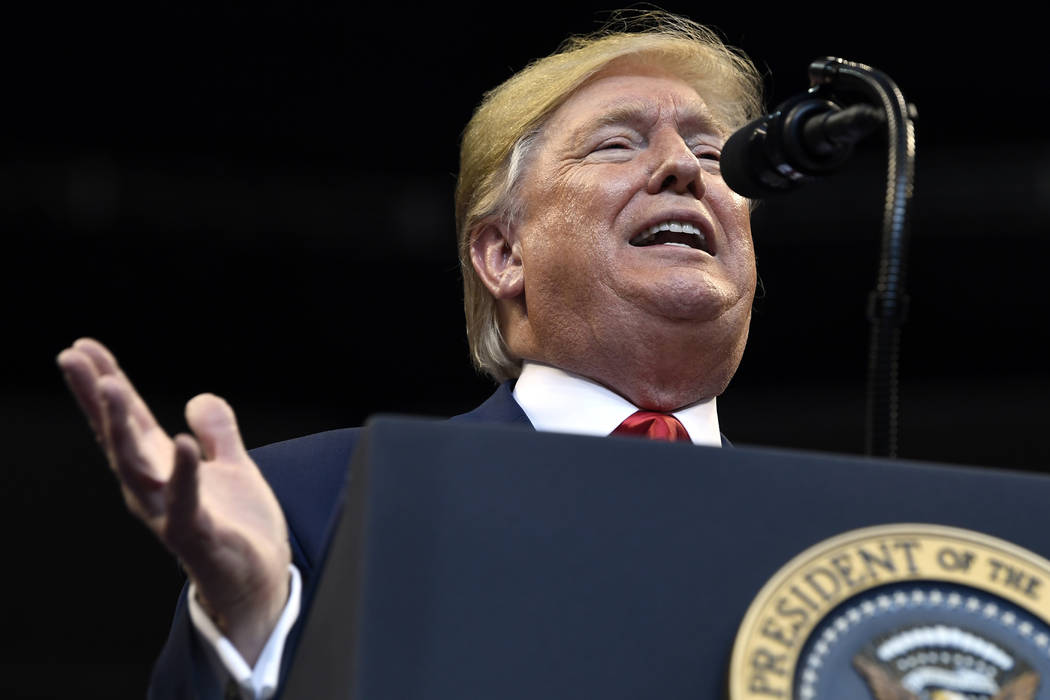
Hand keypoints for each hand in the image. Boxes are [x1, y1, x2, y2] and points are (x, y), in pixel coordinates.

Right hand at [57, 338, 290, 664]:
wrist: (258, 581)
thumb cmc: (239, 527)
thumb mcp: (234, 467)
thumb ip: (218, 433)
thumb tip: (198, 399)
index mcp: (161, 468)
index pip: (128, 419)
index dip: (105, 383)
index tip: (82, 347)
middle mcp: (154, 489)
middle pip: (118, 436)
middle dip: (96, 398)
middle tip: (73, 358)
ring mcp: (168, 512)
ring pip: (136, 466)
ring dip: (122, 426)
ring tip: (112, 386)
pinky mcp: (196, 535)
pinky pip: (184, 502)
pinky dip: (183, 473)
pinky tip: (181, 442)